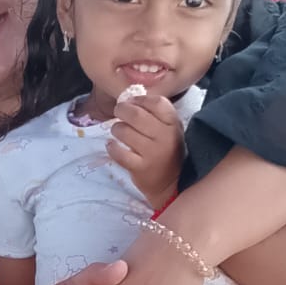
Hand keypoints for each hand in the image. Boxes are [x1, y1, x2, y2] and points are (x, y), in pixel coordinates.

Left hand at [108, 93, 183, 209]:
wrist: (171, 185)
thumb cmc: (167, 152)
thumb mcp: (170, 130)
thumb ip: (155, 115)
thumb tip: (129, 100)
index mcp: (174, 124)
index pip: (157, 102)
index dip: (140, 100)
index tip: (132, 102)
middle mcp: (165, 137)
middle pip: (137, 114)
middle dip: (122, 110)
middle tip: (118, 111)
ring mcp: (153, 153)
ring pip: (125, 132)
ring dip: (116, 128)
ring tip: (117, 131)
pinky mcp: (140, 168)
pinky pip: (119, 152)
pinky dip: (112, 147)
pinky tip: (112, 146)